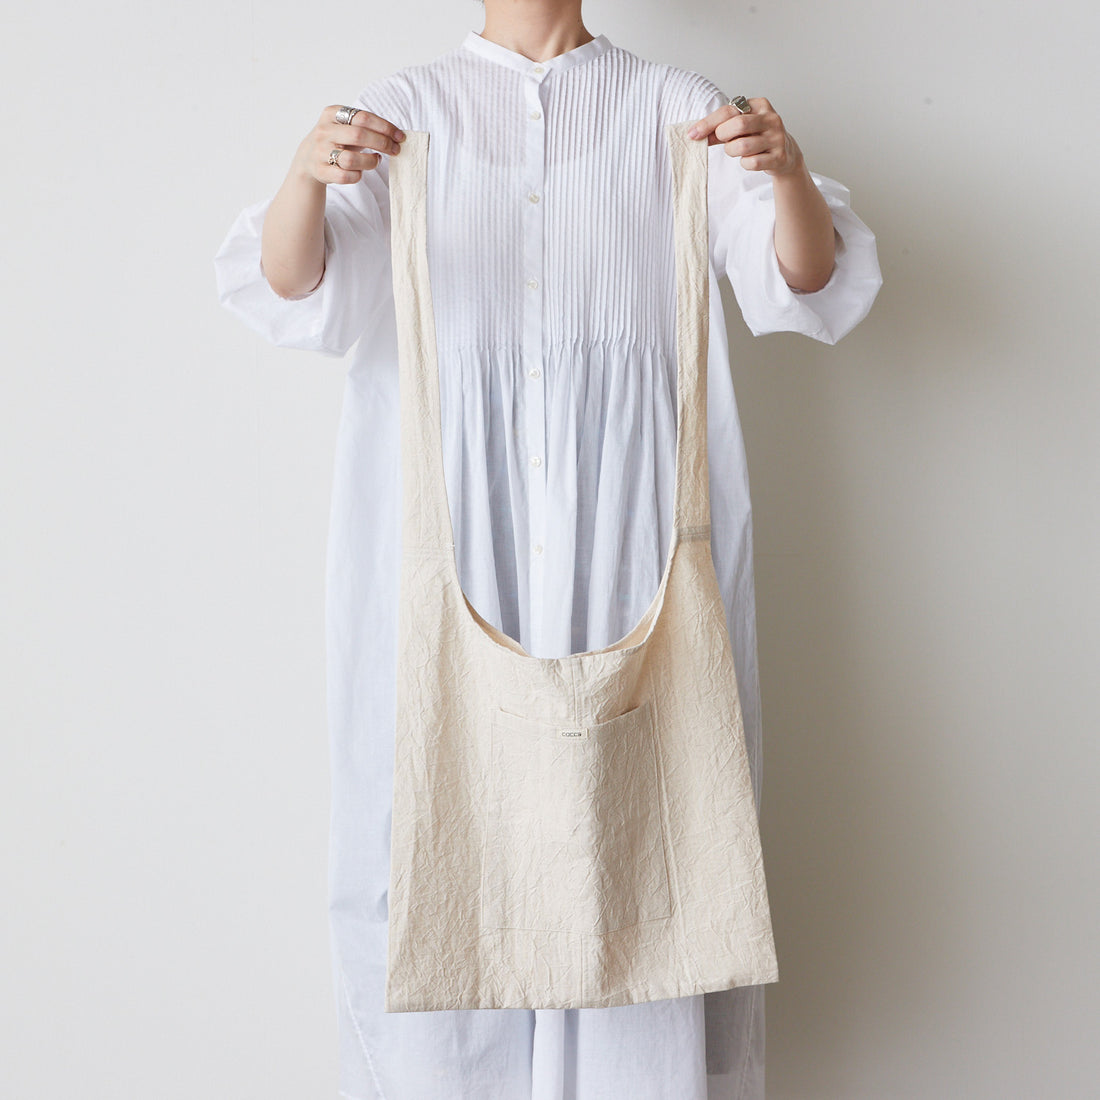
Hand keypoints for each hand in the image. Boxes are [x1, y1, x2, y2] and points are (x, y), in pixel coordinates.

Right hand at [292, 105, 406, 185]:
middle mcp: (324, 131)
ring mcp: (320, 152)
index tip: (400, 136)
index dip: (385, 127)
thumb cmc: (337, 141)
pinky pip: (346, 176)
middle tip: (395, 150)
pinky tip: (361, 171)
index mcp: (331, 114)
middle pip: (359, 135)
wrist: (308, 158)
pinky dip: (358, 175)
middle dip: (382, 143)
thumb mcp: (346, 127)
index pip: (363, 117)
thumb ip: (367, 127)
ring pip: (352, 159)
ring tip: (376, 160)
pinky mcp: (321, 171)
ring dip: (371, 162)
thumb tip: (397, 135)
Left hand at [686, 98, 802, 177]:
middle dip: (723, 136)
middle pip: (737, 125)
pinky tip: (750, 160)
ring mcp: (777, 137)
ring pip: (742, 146)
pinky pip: (752, 163)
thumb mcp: (740, 127)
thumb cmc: (757, 137)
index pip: (729, 111)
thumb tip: (695, 134)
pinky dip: (745, 163)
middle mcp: (771, 118)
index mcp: (759, 105)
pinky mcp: (779, 157)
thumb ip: (719, 128)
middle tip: (724, 141)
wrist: (785, 154)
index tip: (693, 134)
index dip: (708, 123)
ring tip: (737, 150)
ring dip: (732, 151)